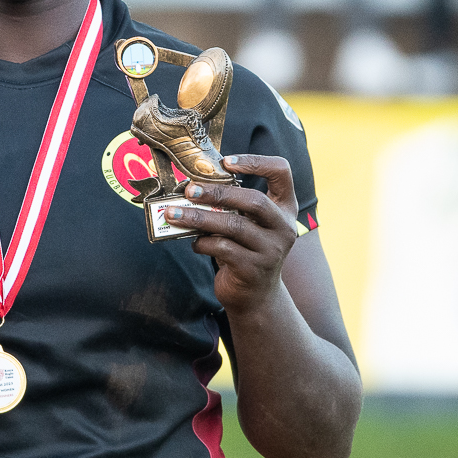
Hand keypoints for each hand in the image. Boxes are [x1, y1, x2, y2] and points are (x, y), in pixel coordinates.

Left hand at [172, 154, 298, 315]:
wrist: (255, 295)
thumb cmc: (244, 249)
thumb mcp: (245, 223)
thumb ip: (230, 205)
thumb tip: (191, 186)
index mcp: (283, 207)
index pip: (281, 172)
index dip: (256, 162)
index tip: (226, 162)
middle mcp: (283, 227)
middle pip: (254, 201)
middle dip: (217, 192)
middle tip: (189, 190)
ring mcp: (272, 250)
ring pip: (234, 226)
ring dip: (199, 218)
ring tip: (173, 214)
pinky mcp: (254, 270)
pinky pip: (223, 249)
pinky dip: (203, 243)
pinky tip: (194, 243)